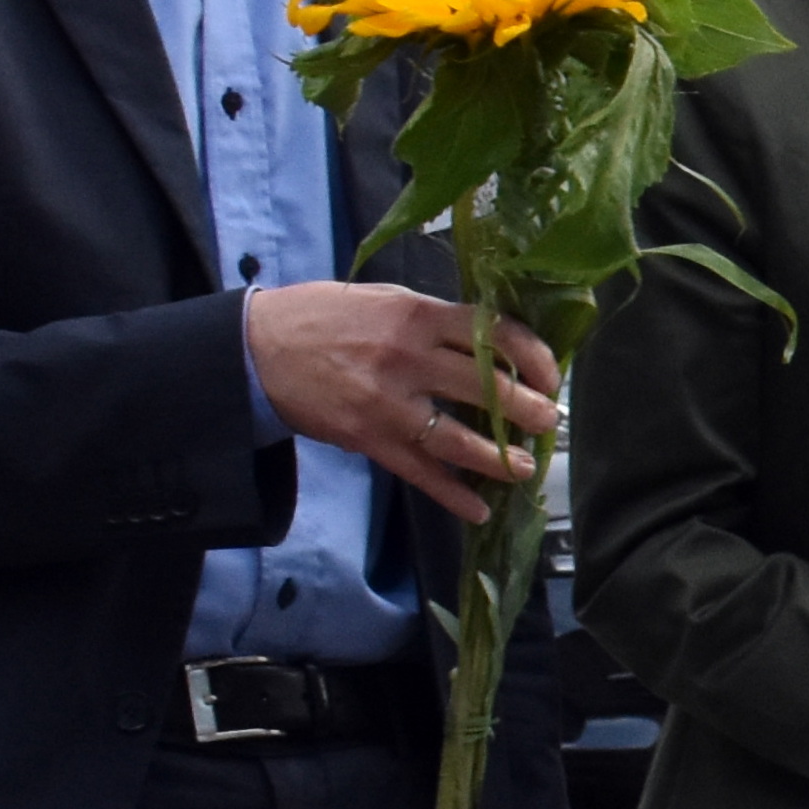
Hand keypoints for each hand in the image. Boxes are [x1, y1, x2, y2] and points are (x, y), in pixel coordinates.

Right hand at [249, 285, 559, 523]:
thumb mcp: (386, 299)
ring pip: (458, 439)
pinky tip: (478, 509)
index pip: (494, 334)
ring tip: (524, 469)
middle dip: (527, 411)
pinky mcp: (367, 438)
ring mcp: (387, 403)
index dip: (534, 357)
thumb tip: (494, 342)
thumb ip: (437, 320)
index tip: (551, 374)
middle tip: (549, 423)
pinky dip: (452, 495)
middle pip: (486, 388)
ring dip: (499, 459)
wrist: (257, 347)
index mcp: (418, 315)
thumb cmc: (324, 316)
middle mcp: (407, 358)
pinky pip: (419, 472)